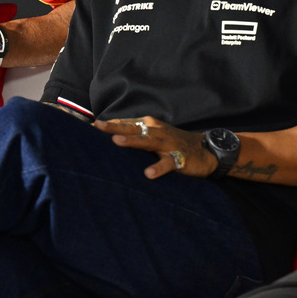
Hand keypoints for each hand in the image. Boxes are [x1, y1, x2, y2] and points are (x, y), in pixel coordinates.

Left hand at [94, 117, 215, 178]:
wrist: (206, 150)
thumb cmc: (173, 143)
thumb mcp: (154, 136)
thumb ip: (135, 136)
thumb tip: (110, 139)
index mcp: (149, 125)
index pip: (126, 123)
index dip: (109, 124)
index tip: (90, 126)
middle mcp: (157, 131)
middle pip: (133, 129)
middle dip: (114, 128)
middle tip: (97, 127)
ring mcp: (169, 144)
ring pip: (148, 141)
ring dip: (132, 142)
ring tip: (116, 142)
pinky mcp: (180, 158)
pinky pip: (168, 163)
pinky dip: (159, 167)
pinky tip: (149, 174)